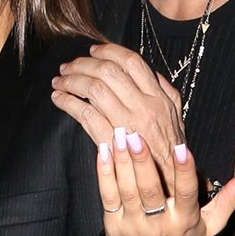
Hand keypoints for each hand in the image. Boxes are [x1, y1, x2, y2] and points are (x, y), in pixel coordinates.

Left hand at [53, 43, 183, 186]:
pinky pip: (85, 114)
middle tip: (67, 66)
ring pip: (94, 89)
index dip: (108, 52)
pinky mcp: (111, 141)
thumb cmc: (170, 150)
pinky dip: (68, 103)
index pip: (132, 62)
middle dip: (83, 64)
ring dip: (71, 81)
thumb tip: (148, 72)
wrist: (169, 184)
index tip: (93, 51)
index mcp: (159, 97)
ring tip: (59, 81)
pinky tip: (59, 99)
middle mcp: (144, 107)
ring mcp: (127, 124)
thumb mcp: (176, 115)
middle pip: (108, 72)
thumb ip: (164, 91)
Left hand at [97, 128, 234, 235]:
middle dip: (143, 160)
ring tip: (118, 134)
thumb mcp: (213, 225)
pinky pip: (108, 197)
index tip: (181, 147)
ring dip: (121, 161)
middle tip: (135, 134)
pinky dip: (104, 174)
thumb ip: (233, 197)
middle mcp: (159, 224)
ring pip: (127, 190)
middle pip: (150, 190)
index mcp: (185, 221)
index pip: (187, 193)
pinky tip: (102, 151)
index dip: (185, 170)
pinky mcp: (113, 226)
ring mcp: (134, 225)